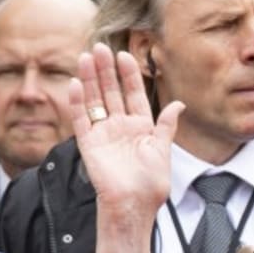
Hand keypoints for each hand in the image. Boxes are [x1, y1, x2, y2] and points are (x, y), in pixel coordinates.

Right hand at [60, 43, 182, 252]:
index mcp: (140, 126)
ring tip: (86, 57)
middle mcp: (120, 126)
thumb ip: (166, 125)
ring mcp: (103, 134)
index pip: (133, 93)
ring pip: (94, 100)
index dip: (129, 75)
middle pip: (110, 92)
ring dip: (89, 80)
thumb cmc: (151, 183)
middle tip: (100, 47)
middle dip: (105, 70)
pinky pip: (81, 120)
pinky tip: (74, 84)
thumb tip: (178, 104)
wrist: (135, 205)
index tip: (125, 55)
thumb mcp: (163, 149)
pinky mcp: (89, 144)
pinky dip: (77, 102)